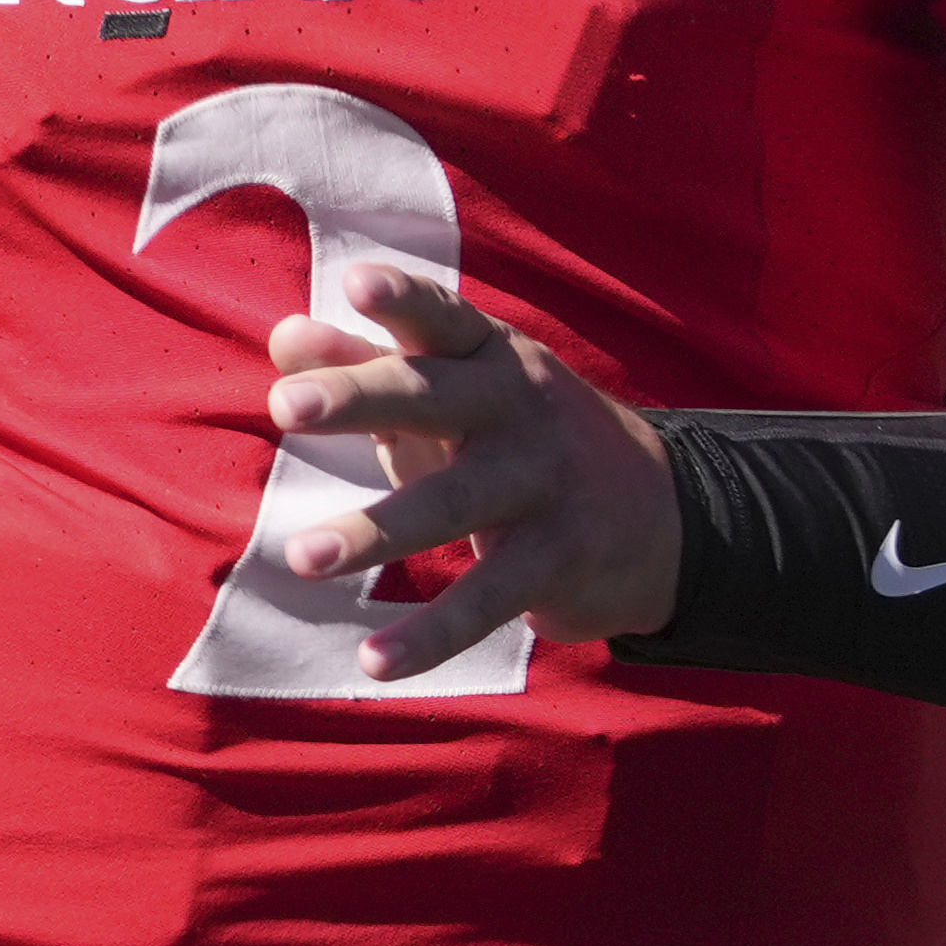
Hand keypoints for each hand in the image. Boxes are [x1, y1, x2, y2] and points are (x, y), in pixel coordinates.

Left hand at [259, 265, 677, 675]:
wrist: (660, 516)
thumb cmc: (518, 438)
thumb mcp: (454, 391)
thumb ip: (366, 363)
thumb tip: (285, 336)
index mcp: (491, 355)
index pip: (444, 318)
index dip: (404, 301)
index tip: (358, 284)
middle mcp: (521, 408)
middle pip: (434, 399)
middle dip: (361, 398)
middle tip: (285, 407)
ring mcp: (545, 483)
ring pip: (454, 504)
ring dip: (376, 531)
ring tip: (303, 558)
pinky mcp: (557, 560)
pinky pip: (487, 600)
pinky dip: (431, 634)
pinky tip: (375, 661)